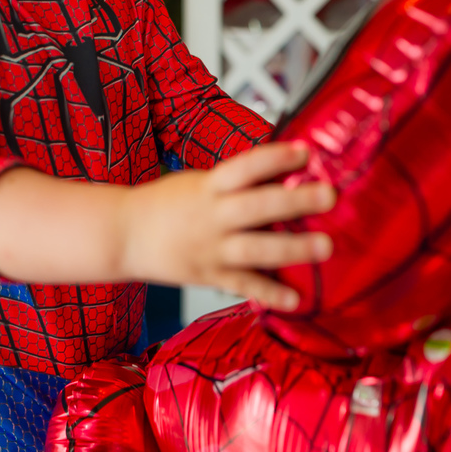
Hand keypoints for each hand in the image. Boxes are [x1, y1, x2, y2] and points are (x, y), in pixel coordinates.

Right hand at [117, 142, 334, 310]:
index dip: (274, 159)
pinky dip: (269, 294)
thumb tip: (283, 175)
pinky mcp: (208, 275)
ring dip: (292, 249)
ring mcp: (210, 249)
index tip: (305, 152)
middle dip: (294, 201)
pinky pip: (243, 286)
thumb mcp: (198, 183)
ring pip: (255, 249)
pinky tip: (295, 299)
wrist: (122, 234)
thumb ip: (235, 183)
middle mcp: (211, 217)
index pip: (244, 168)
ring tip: (325, 246)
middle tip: (328, 195)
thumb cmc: (164, 204)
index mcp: (208, 187)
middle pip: (256, 207)